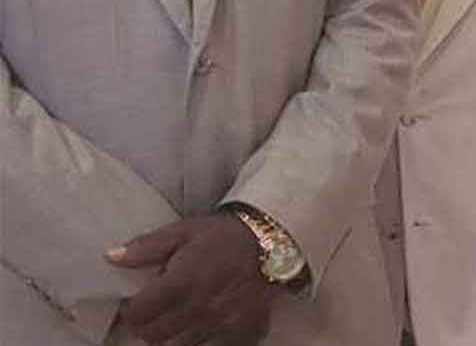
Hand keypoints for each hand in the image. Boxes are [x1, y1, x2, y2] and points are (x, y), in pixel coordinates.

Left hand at [106, 213, 277, 344]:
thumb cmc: (224, 235)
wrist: (274, 241)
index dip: (132, 309)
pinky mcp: (241, 336)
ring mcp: (220, 327)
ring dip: (172, 336)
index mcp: (181, 283)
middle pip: (153, 337)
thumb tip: (110, 257)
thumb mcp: (184, 231)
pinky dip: (201, 342)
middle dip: (149, 324)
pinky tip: (203, 326)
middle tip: (158, 309)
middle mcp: (199, 310)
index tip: (138, 301)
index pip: (137, 315)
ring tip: (179, 318)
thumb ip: (147, 247)